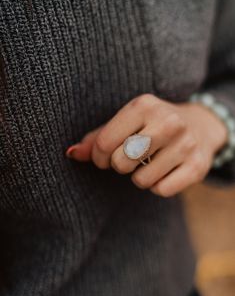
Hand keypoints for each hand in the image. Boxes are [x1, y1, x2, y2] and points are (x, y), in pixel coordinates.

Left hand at [66, 94, 227, 196]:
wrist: (199, 126)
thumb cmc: (151, 125)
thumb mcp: (126, 122)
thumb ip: (97, 138)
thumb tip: (70, 153)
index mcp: (144, 105)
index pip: (104, 143)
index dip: (98, 157)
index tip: (105, 156)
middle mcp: (168, 122)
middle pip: (121, 163)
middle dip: (120, 165)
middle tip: (131, 157)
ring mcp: (186, 144)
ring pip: (141, 180)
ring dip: (140, 177)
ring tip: (150, 163)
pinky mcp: (198, 166)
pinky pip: (162, 190)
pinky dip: (157, 186)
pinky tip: (164, 171)